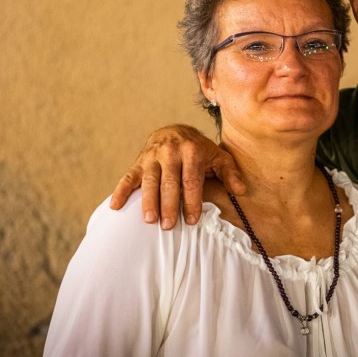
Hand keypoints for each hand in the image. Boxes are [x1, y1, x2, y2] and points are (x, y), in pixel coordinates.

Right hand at [109, 124, 245, 227]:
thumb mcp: (218, 157)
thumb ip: (230, 173)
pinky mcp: (138, 161)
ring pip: (149, 181)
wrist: (174, 130)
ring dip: (148, 201)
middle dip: (169, 205)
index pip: (192, 180)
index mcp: (192, 151)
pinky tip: (116, 206)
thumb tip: (241, 191)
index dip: (192, 201)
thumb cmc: (199, 150)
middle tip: (168, 226)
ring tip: (149, 220)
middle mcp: (171, 152)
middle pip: (169, 183)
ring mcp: (152, 156)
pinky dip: (121, 191)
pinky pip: (128, 177)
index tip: (192, 220)